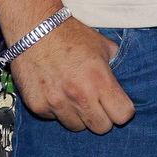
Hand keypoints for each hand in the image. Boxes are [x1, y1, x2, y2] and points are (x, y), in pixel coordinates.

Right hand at [9, 19, 132, 132]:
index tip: (117, 104)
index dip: (122, 110)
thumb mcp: (103, 46)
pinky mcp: (37, 107)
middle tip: (96, 102)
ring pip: (77, 127)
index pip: (122, 115)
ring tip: (74, 95)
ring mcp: (56, 103)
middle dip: (103, 117)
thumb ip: (115, 68)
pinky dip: (57, 111)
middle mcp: (78, 95)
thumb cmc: (70, 35)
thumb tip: (121, 83)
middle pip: (101, 128)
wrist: (34, 29)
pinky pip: (54, 119)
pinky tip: (56, 92)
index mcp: (99, 79)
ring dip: (79, 116)